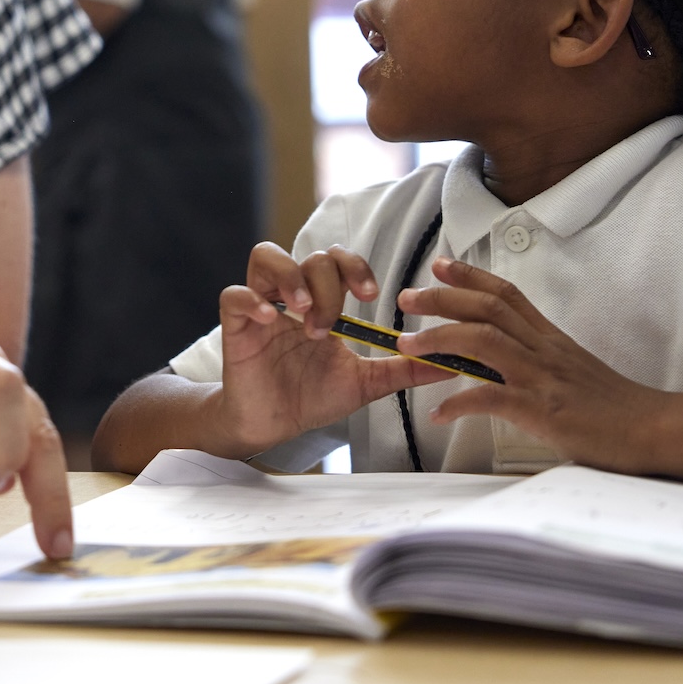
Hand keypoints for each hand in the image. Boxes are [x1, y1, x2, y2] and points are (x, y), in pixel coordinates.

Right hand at [207, 243, 448, 456]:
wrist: (272, 427)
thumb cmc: (311, 397)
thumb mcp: (364, 383)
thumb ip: (402, 370)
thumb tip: (448, 365)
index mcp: (322, 303)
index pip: (338, 259)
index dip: (356, 267)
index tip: (372, 296)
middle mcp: (292, 298)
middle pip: (311, 256)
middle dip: (328, 285)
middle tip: (331, 325)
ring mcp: (261, 308)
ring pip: (266, 256)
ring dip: (291, 277)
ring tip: (304, 312)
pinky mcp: (234, 326)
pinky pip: (234, 294)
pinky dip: (251, 299)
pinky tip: (270, 319)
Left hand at [394, 258, 682, 475]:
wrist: (654, 430)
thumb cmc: (615, 407)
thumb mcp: (573, 371)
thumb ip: (540, 360)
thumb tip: (505, 362)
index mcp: (550, 338)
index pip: (507, 294)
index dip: (471, 277)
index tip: (440, 264)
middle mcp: (544, 349)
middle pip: (488, 308)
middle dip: (443, 298)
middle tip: (408, 296)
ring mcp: (543, 378)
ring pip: (484, 341)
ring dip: (440, 339)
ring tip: (408, 345)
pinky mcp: (543, 411)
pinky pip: (493, 399)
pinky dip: (460, 403)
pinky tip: (438, 413)